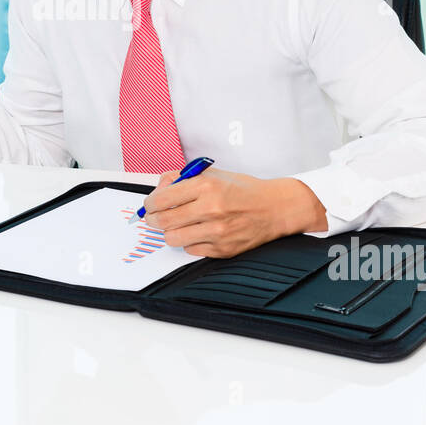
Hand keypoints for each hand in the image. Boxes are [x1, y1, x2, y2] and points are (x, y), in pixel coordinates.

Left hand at [141, 168, 326, 257]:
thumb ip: (182, 178)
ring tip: (178, 225)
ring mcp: (216, 232)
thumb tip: (159, 190)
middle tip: (156, 217)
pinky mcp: (222, 249)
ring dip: (171, 232)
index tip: (151, 204)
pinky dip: (190, 242)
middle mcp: (210, 209)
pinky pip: (190, 250)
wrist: (274, 208)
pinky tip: (199, 232)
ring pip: (173, 238)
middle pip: (163, 221)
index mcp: (206, 186)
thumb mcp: (213, 174)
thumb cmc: (244, 190)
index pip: (162, 198)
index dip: (151, 203)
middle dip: (154, 219)